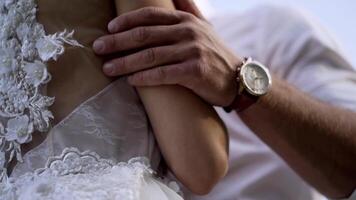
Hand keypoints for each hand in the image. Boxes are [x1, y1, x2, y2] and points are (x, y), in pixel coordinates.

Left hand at [93, 0, 241, 105]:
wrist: (237, 79)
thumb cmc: (215, 54)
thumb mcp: (204, 27)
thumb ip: (188, 9)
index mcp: (185, 20)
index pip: (150, 16)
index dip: (126, 21)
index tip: (108, 29)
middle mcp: (188, 32)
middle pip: (144, 35)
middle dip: (117, 42)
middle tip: (98, 48)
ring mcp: (192, 51)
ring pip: (150, 55)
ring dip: (125, 62)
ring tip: (108, 68)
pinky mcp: (195, 71)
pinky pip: (163, 74)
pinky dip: (145, 77)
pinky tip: (131, 81)